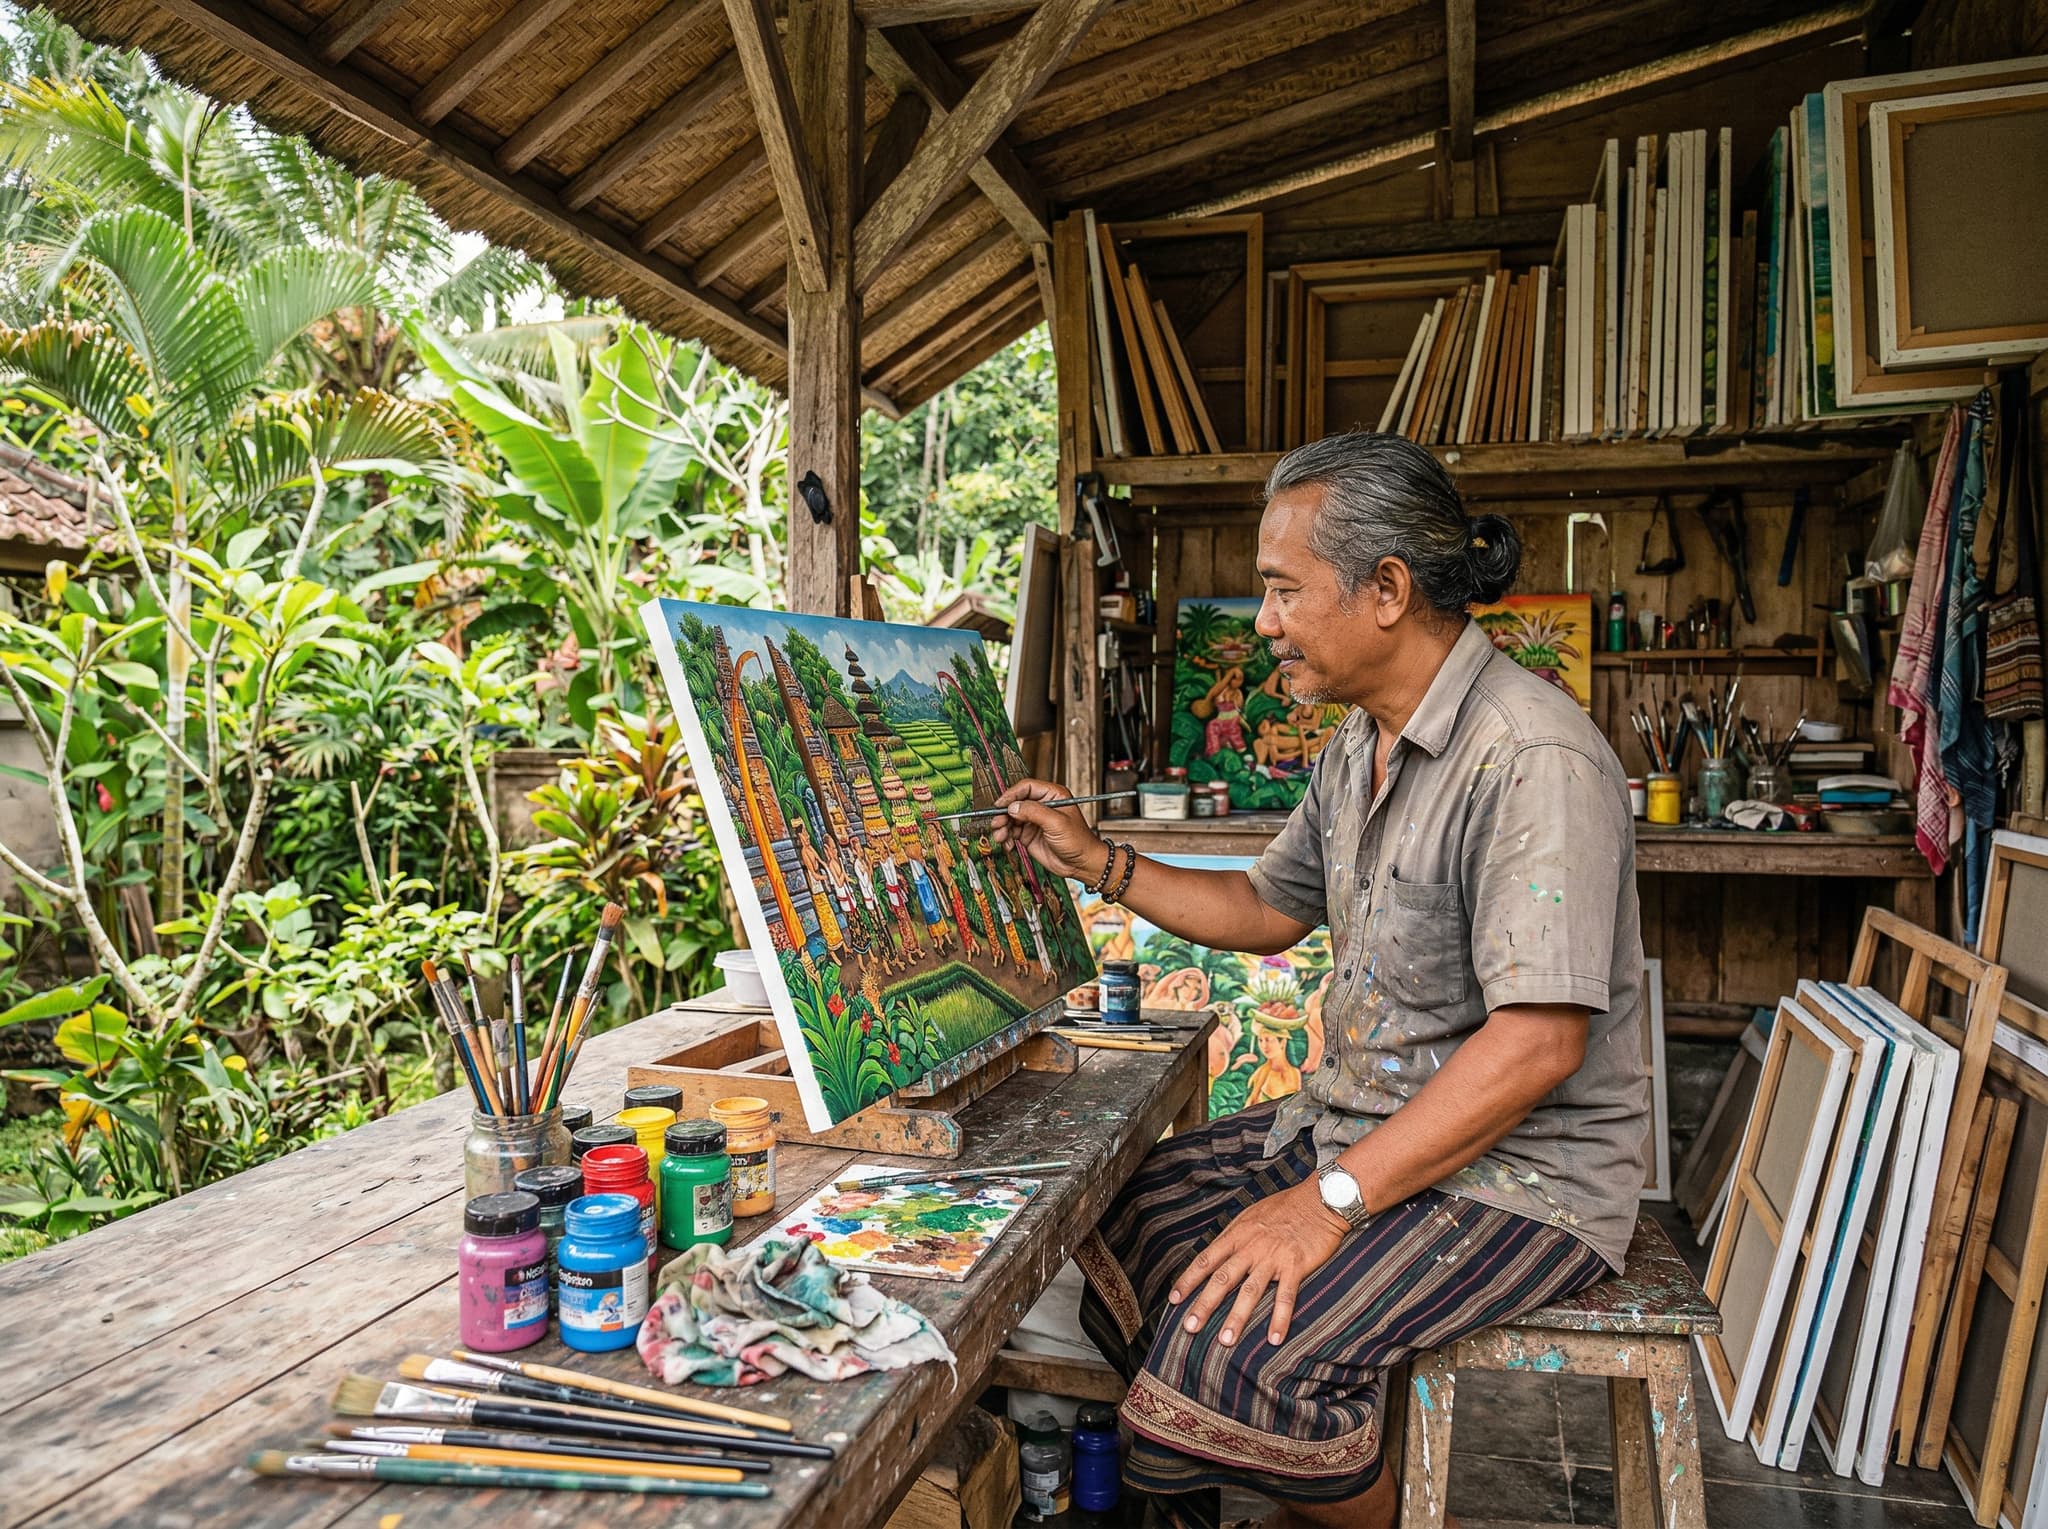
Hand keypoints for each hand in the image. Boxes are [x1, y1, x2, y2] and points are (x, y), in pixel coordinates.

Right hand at [992, 779, 1108, 882]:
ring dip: (1002, 827)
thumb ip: (1034, 812)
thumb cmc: (1079, 841)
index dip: (1011, 795)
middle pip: (1015, 803)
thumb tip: (1013, 806)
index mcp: (1052, 795)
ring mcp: (1034, 820)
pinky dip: (1006, 838)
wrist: (1082, 864)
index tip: (1000, 805)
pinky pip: (1011, 832)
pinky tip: (1007, 844)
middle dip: (1003, 814)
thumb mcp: (1057, 823)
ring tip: (1000, 837)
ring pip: (1010, 818)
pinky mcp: (1029, 835)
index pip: (1026, 788)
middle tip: (997, 823)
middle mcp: (1041, 805)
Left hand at [1170, 1180, 1349, 1347]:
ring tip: (1225, 1341)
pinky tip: (1274, 1339)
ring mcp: (1273, 1258)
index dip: (1188, 1280)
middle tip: (1190, 1328)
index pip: (1206, 1260)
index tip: (1174, 1300)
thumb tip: (1217, 1253)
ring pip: (1250, 1291)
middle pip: (1222, 1279)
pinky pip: (1286, 1296)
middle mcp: (1251, 1247)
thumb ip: (1235, 1236)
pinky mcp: (1296, 1265)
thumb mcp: (1251, 1215)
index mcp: (1237, 1235)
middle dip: (1204, 1304)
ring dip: (1237, 1318)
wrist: (1319, 1200)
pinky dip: (1280, 1318)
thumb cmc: (1285, 1207)